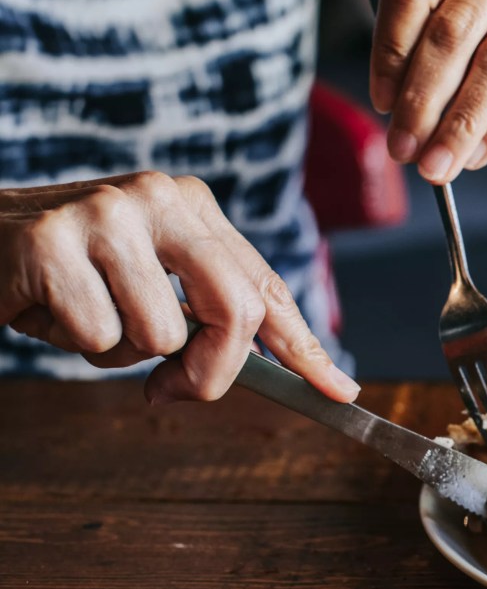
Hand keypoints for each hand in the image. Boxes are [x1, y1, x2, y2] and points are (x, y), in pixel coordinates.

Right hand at [0, 172, 359, 404]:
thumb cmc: (63, 274)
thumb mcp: (145, 287)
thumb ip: (201, 320)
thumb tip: (252, 373)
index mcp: (193, 207)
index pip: (265, 286)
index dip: (304, 346)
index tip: (340, 389)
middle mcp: (160, 199)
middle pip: (236, 310)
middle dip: (213, 370)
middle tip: (172, 390)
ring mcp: (107, 212)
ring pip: (162, 335)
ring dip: (118, 350)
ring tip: (80, 308)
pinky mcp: (52, 240)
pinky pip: (98, 336)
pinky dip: (71, 341)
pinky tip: (45, 304)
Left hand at [370, 0, 486, 183]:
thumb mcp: (463, 52)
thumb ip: (427, 63)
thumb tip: (397, 114)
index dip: (391, 50)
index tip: (383, 104)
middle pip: (455, 24)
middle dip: (424, 97)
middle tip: (405, 148)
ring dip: (463, 119)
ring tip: (442, 162)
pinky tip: (482, 152)